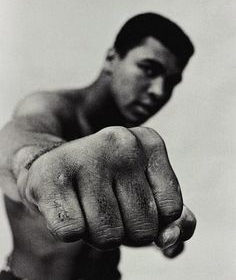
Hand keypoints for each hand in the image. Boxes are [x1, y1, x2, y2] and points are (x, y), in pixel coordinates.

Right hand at [17, 126, 194, 249]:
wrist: (53, 166)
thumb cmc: (107, 184)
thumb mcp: (147, 195)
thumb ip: (175, 220)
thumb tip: (171, 240)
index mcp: (150, 142)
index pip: (171, 210)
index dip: (150, 217)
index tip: (130, 198)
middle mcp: (122, 141)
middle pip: (143, 228)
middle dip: (124, 230)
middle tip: (105, 203)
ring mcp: (86, 155)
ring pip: (109, 237)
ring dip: (97, 233)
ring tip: (84, 203)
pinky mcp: (51, 175)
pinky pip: (72, 232)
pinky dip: (69, 230)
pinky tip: (65, 204)